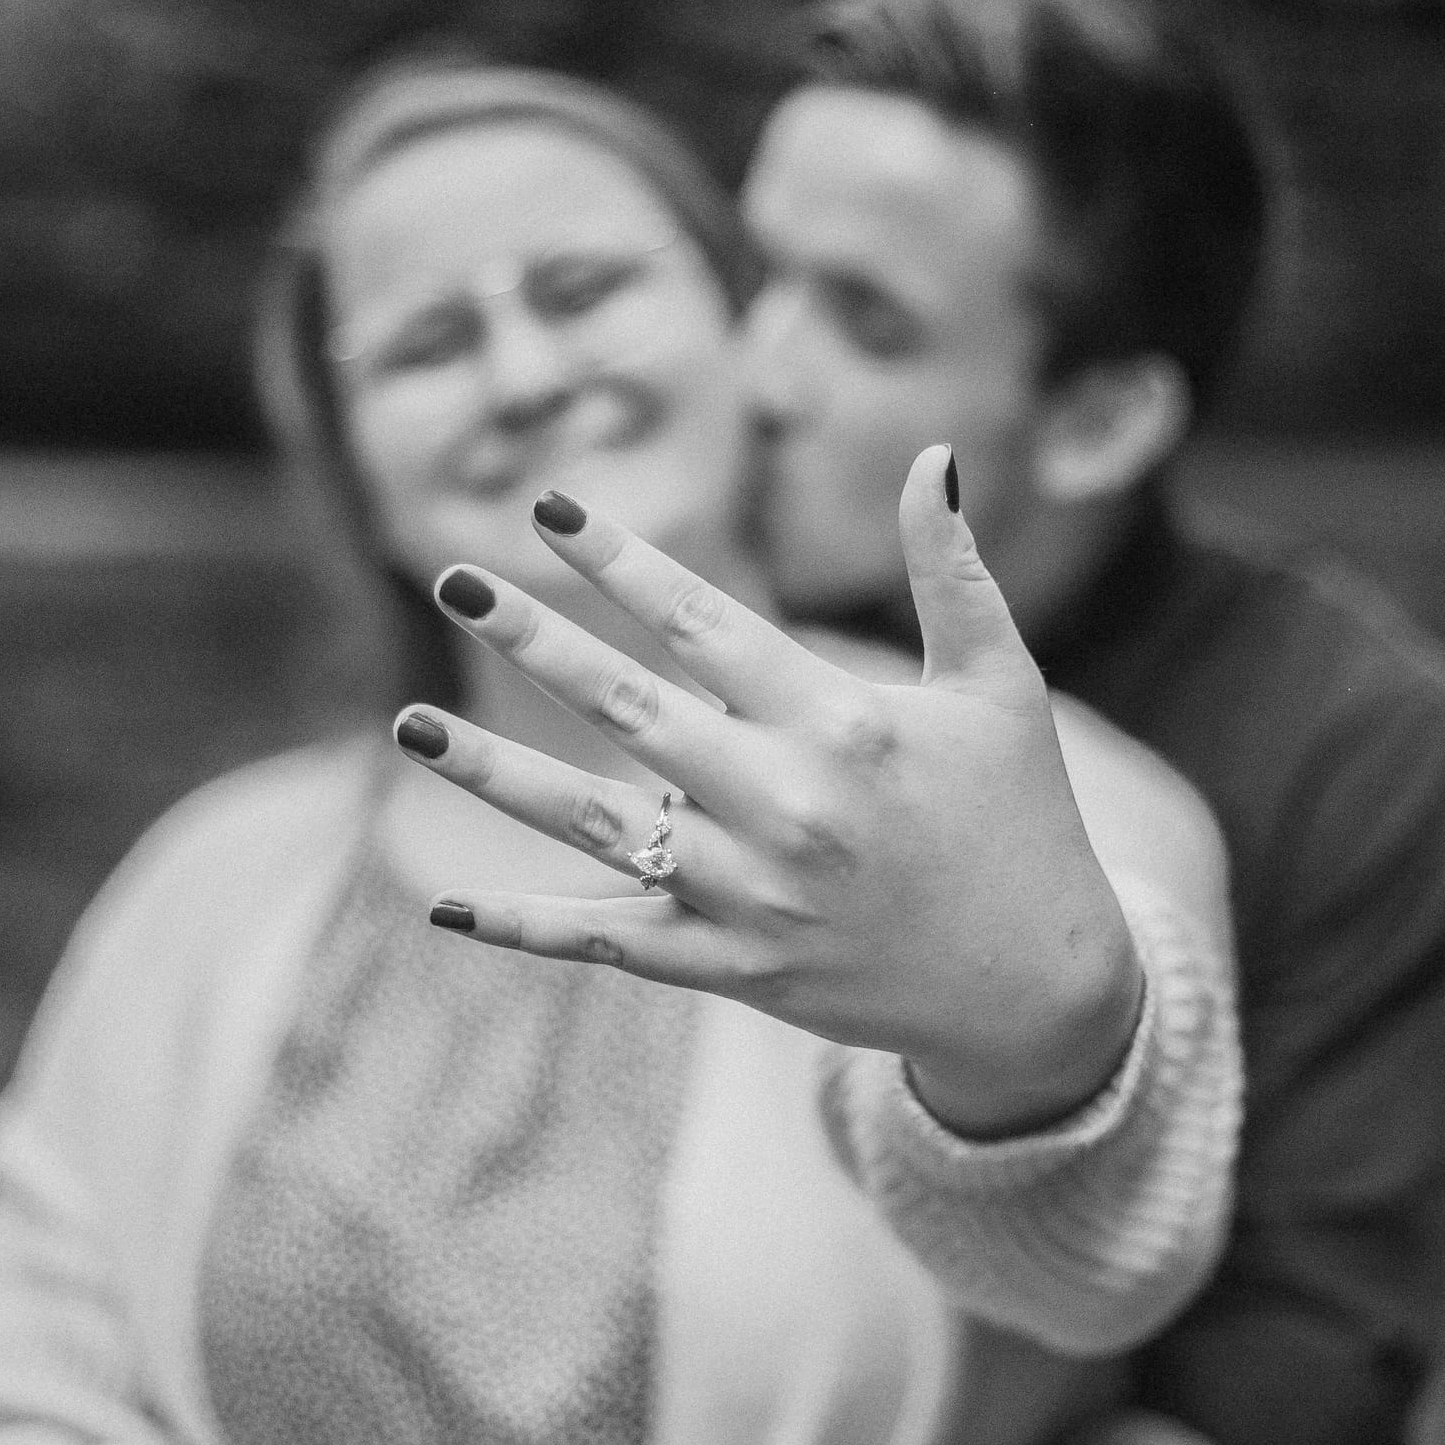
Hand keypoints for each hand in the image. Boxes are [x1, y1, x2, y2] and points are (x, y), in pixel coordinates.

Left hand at [396, 445, 1140, 1134]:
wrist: (1037, 991)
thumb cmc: (1020, 819)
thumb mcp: (1000, 685)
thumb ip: (953, 569)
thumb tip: (936, 452)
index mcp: (842, 723)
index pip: (705, 623)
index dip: (622, 562)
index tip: (551, 508)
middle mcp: (785, 805)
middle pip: (629, 709)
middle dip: (536, 641)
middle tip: (453, 580)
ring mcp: (750, 895)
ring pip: (594, 826)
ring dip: (493, 774)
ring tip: (407, 726)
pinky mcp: (732, 969)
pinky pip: (608, 947)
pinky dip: (525, 930)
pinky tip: (444, 906)